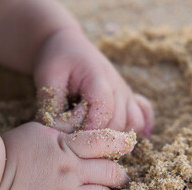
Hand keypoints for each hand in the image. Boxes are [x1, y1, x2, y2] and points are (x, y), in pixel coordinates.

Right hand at [0, 122, 134, 189]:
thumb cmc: (12, 148)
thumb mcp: (40, 131)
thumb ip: (65, 133)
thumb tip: (82, 133)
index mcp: (67, 147)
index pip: (104, 142)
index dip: (121, 142)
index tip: (129, 143)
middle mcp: (70, 172)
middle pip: (111, 174)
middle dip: (120, 175)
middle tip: (118, 176)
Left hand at [35, 29, 153, 136]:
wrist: (68, 43)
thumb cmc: (57, 58)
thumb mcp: (47, 76)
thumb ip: (52, 103)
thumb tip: (55, 132)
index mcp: (99, 79)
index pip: (103, 112)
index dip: (88, 130)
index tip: (69, 136)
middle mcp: (118, 86)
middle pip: (119, 123)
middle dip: (98, 138)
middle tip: (76, 142)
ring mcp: (125, 92)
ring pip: (134, 124)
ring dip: (116, 138)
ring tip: (94, 143)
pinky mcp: (127, 97)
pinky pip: (143, 115)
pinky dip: (139, 128)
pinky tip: (127, 140)